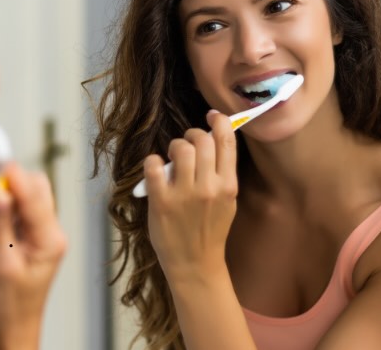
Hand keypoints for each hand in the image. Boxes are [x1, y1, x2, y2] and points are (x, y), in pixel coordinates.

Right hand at [0, 163, 66, 349]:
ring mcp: (37, 234)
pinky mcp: (23, 237)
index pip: (35, 194)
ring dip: (2, 189)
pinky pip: (13, 210)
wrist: (8, 332)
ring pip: (23, 196)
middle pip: (35, 188)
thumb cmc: (8, 309)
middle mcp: (48, 232)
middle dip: (9, 176)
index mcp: (50, 239)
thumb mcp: (0, 265)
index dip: (13, 175)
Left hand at [145, 111, 237, 282]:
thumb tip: (213, 137)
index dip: (219, 121)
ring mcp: (184, 195)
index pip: (226, 140)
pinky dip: (152, 162)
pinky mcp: (161, 202)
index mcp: (228, 185)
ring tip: (172, 158)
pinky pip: (153, 166)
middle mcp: (208, 187)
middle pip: (201, 139)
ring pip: (179, 148)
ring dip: (174, 147)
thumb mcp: (227, 201)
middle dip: (192, 135)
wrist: (195, 264)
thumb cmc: (210, 229)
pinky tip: (155, 169)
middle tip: (187, 146)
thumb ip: (222, 172)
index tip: (211, 116)